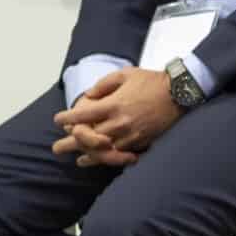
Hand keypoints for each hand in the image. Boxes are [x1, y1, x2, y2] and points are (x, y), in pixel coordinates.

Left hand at [51, 67, 181, 166]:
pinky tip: (96, 161)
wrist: (179, 94)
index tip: (58, 120)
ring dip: (87, 154)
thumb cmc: (152, 81)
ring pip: (102, 149)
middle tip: (56, 148)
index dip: (68, 118)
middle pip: (89, 137)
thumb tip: (89, 96)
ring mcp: (130, 134)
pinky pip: (118, 154)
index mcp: (114, 104)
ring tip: (75, 159)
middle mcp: (120, 122)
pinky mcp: (140, 142)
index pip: (84, 115)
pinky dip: (105, 158)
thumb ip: (104, 85)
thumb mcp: (125, 74)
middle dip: (70, 142)